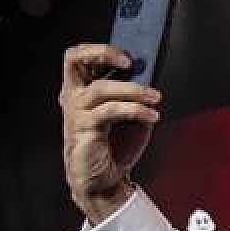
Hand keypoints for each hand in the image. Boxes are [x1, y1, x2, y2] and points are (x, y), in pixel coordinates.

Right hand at [60, 44, 161, 222]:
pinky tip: (151, 115)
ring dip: (133, 90)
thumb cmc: (115, 147)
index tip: (128, 54)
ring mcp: (77, 112)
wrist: (106, 181)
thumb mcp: (128, 115)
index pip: (80, 57)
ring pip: (101, 87)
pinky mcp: (84, 129)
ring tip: (155, 97)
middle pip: (75, 60)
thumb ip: (132, 95)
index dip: (101, 49)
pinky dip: (134, 110)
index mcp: (81, 89)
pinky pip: (109, 111)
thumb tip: (149, 75)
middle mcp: (74, 96)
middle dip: (103, 53)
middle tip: (131, 62)